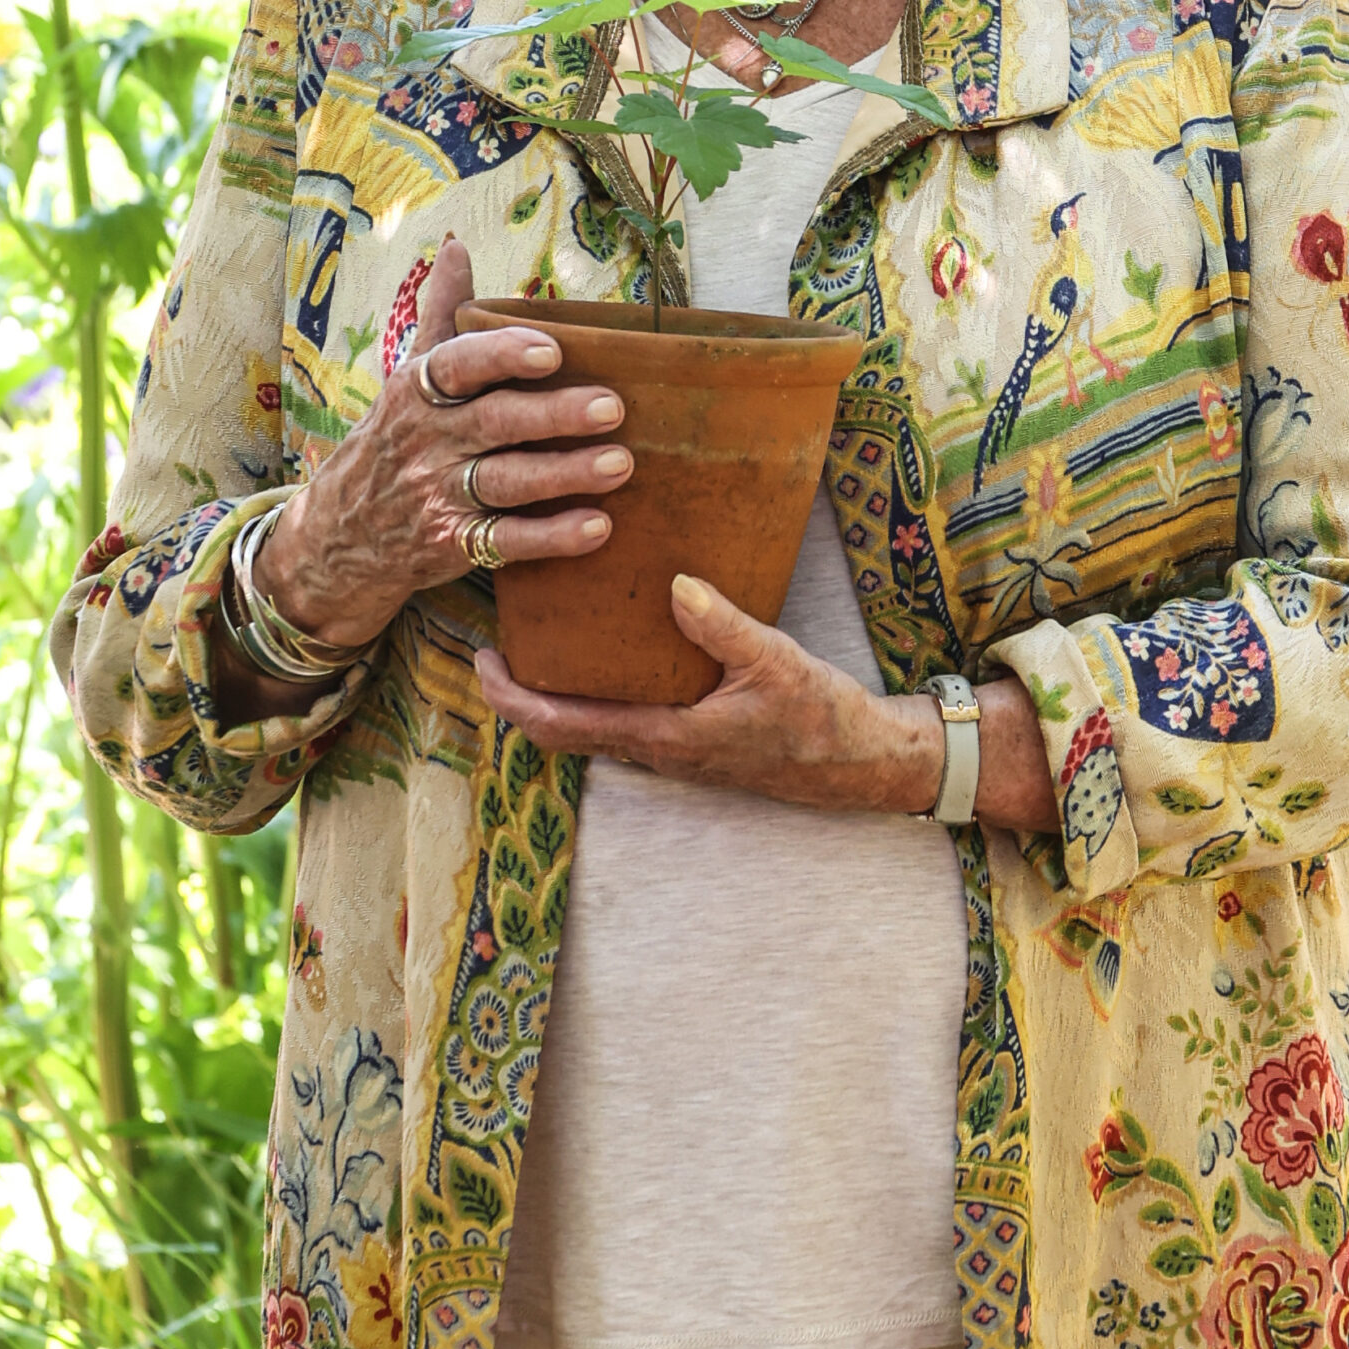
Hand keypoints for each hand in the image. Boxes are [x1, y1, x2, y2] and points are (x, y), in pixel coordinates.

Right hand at [254, 236, 630, 648]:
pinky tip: (597, 526)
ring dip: (565, 474)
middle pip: (494, 424)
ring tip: (620, 463)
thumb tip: (456, 246)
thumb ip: (441, 315)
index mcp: (417, 392)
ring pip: (507, 482)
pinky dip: (551, 537)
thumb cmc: (392, 440)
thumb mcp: (407, 376)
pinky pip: (506, 541)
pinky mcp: (453, 546)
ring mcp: (438, 497)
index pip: (457, 367)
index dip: (502, 356)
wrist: (337, 536)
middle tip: (613, 406)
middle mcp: (427, 442)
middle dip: (554, 414)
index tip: (550, 350)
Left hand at [473, 571, 1061, 831]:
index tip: (482, 659)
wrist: (865, 763)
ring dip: (557, 691)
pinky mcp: (692, 738)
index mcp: (664, 739)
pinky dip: (597, 688)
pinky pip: (624, 716)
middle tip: (499, 637)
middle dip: (521, 691)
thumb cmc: (822, 720)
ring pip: (591, 725)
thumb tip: (675, 585)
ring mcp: (673, 748)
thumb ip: (724, 625)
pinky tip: (610, 644)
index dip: (512, 697)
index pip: (560, 726)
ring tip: (544, 632)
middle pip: (562, 730)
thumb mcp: (776, 663)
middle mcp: (657, 750)